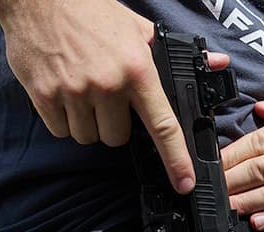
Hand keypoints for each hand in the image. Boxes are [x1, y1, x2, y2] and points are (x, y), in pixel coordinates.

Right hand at [0, 0, 227, 193]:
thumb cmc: (90, 11)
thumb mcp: (138, 28)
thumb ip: (174, 54)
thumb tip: (217, 63)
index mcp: (137, 69)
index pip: (163, 125)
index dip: (176, 159)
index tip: (183, 182)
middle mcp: (108, 84)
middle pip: (117, 138)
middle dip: (113, 124)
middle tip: (106, 97)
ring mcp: (75, 92)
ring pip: (88, 137)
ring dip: (87, 124)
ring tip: (82, 91)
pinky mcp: (45, 96)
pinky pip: (61, 131)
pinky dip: (63, 120)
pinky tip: (63, 92)